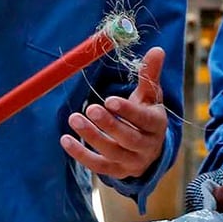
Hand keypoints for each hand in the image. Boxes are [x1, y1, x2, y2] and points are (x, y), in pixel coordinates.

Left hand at [61, 46, 167, 179]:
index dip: (128, 111)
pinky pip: (98, 166)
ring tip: (74, 118)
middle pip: (128, 138)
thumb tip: (157, 50)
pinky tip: (65, 140)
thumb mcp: (150, 96)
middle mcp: (148, 146)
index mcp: (157, 124)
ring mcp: (132, 162)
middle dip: (109, 124)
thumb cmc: (146, 115)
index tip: (110, 100)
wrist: (150, 149)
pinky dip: (80, 155)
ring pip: (112, 152)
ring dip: (92, 136)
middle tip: (90, 108)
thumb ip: (150, 75)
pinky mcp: (117, 171)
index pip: (145, 119)